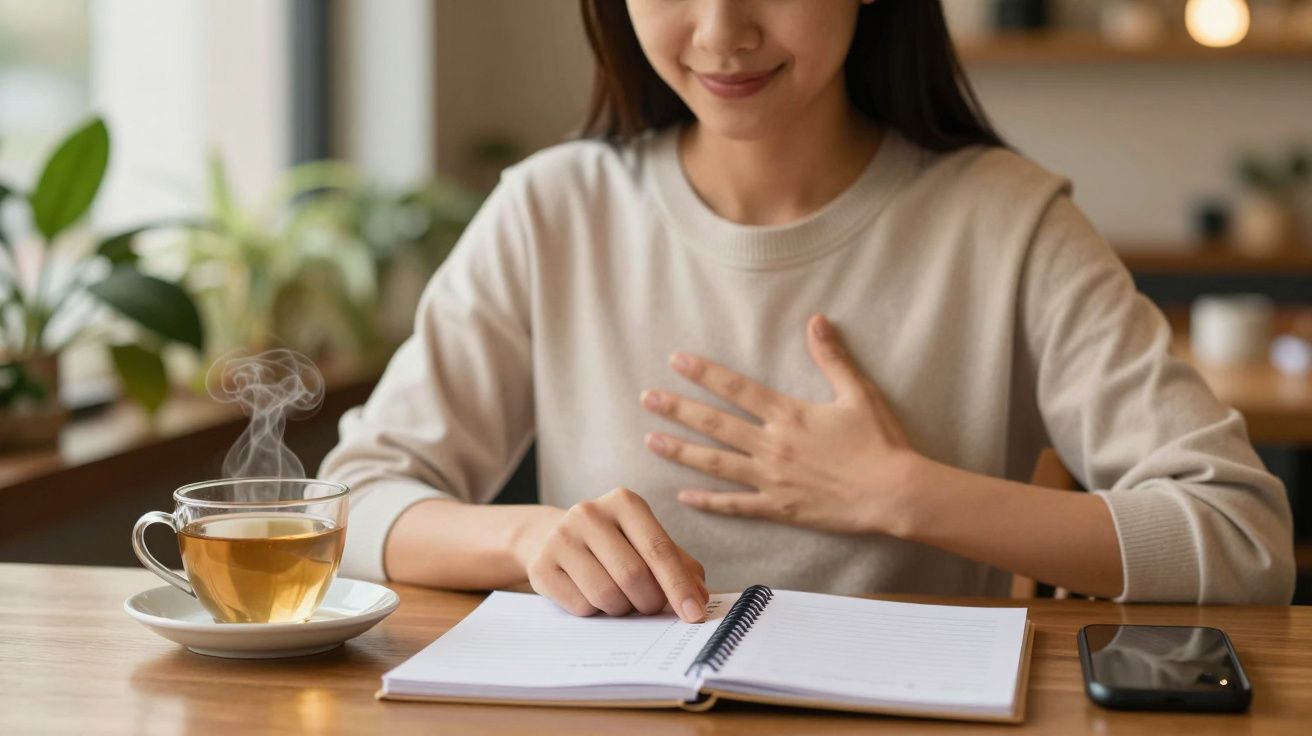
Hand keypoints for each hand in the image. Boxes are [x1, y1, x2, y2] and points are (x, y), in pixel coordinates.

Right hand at [514, 488, 709, 621]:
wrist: (550, 537)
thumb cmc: (612, 544)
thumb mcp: (646, 543)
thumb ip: (679, 566)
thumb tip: (700, 598)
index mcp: (624, 502)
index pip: (659, 549)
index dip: (679, 586)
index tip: (694, 614)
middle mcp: (589, 513)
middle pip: (634, 576)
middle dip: (649, 602)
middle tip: (648, 606)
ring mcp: (561, 538)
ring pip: (607, 595)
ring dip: (622, 609)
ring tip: (618, 598)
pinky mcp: (541, 565)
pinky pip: (581, 607)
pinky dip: (595, 612)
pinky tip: (590, 595)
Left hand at [640, 314, 920, 535]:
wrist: (894, 493)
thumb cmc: (880, 442)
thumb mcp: (858, 393)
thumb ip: (832, 357)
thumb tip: (816, 320)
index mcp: (789, 415)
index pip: (736, 388)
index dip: (703, 373)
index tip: (676, 361)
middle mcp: (772, 446)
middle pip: (715, 424)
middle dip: (678, 409)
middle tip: (646, 398)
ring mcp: (772, 479)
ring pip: (715, 464)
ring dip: (681, 451)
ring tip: (650, 441)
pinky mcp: (778, 508)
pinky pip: (735, 505)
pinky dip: (708, 502)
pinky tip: (683, 497)